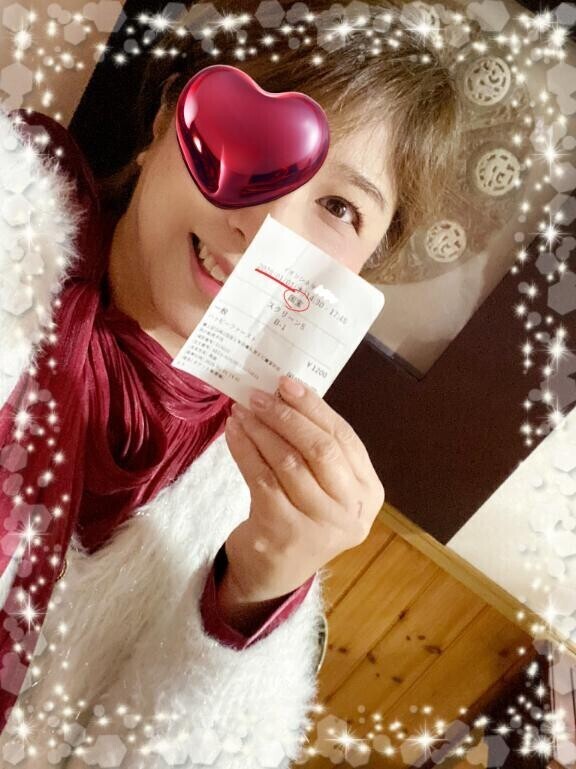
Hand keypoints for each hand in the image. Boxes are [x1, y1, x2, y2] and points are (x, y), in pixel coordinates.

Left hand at [222, 375, 384, 603]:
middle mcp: (350, 511)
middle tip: (259, 396)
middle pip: (319, 449)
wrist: (275, 571)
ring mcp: (319, 526)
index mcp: (368, 492)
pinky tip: (234, 433)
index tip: (287, 383)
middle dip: (287, 416)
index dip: (315, 407)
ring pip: (288, 462)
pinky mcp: (283, 534)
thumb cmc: (300, 514)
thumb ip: (316, 447)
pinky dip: (244, 450)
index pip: (343, 438)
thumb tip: (287, 392)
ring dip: (261, 430)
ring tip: (242, 411)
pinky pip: (261, 479)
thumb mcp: (324, 485)